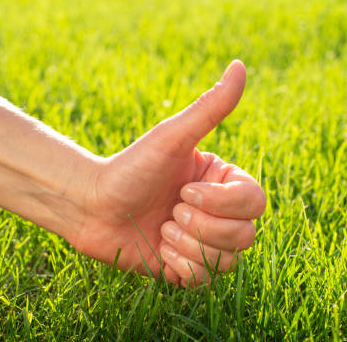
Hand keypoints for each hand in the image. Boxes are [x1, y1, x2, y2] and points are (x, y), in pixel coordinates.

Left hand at [69, 60, 265, 286]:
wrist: (91, 206)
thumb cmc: (130, 167)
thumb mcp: (171, 138)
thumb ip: (210, 108)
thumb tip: (241, 66)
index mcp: (222, 183)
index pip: (255, 202)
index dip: (222, 204)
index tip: (183, 192)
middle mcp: (219, 213)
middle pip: (246, 236)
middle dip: (202, 227)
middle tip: (169, 212)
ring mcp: (205, 242)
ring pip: (228, 260)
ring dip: (188, 246)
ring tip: (161, 229)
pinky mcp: (187, 268)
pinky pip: (206, 280)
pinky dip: (181, 266)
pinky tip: (159, 248)